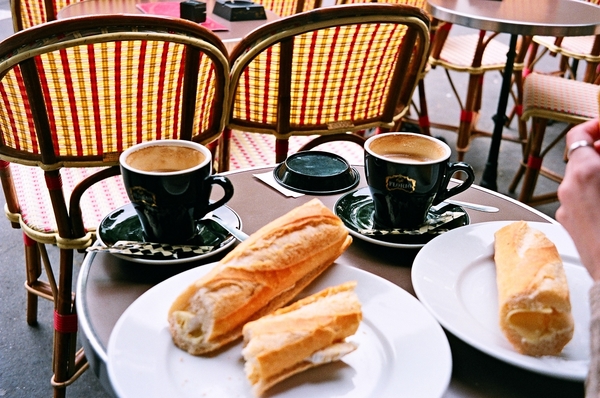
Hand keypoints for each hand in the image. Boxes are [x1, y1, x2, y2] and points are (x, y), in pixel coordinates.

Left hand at [556, 119, 599, 280]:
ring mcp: (566, 209)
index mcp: (584, 172)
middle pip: (581, 159)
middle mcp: (568, 189)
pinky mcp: (570, 226)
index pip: (579, 135)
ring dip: (598, 177)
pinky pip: (581, 201)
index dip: (595, 127)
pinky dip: (594, 196)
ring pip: (581, 182)